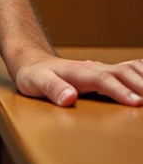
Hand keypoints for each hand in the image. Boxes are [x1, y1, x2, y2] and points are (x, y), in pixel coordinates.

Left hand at [15, 53, 142, 106]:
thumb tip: (69, 98)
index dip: (120, 91)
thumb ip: (52, 89)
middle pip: (122, 73)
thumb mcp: (34, 82)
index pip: (103, 80)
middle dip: (140, 86)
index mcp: (79, 72)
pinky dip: (142, 71)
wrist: (32, 61)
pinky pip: (129, 69)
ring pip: (128, 69)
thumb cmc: (33, 74)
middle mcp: (93, 68)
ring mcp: (100, 69)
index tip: (136, 102)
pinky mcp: (104, 72)